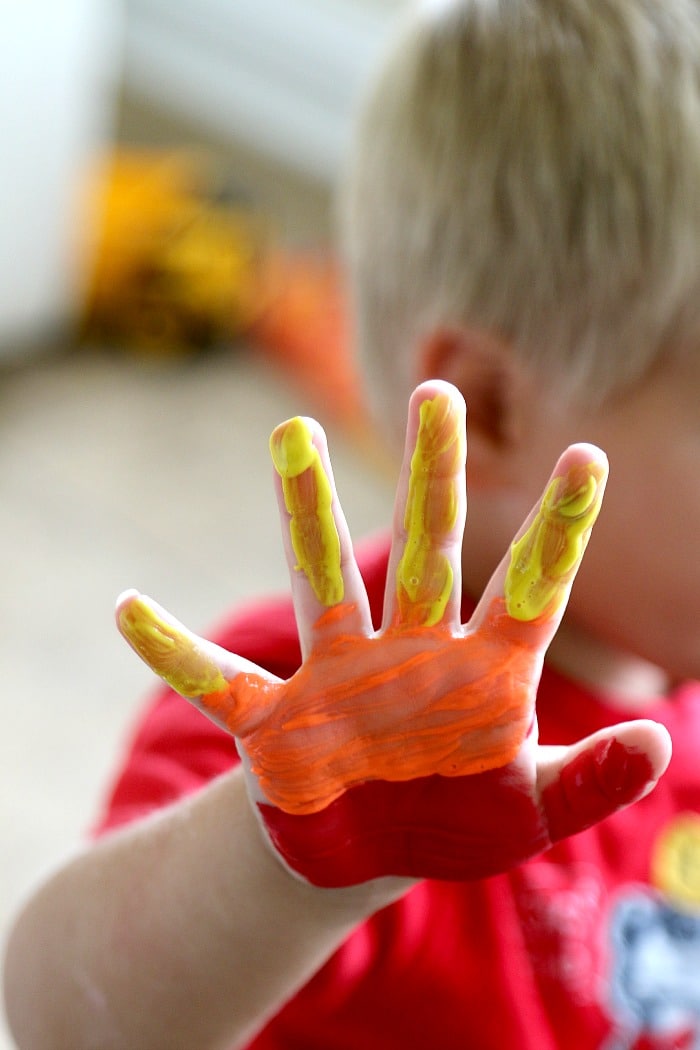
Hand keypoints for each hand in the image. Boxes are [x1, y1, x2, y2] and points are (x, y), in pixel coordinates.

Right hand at [116, 381, 670, 886]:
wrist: (371, 850)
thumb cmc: (459, 820)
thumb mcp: (534, 811)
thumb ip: (594, 780)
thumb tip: (663, 739)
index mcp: (482, 672)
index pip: (526, 590)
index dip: (558, 530)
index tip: (587, 455)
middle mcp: (409, 652)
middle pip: (423, 551)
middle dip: (434, 476)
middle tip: (438, 389)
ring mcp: (338, 677)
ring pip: (322, 580)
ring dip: (305, 512)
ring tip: (293, 431)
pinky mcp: (275, 721)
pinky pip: (216, 679)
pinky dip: (173, 651)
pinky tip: (129, 610)